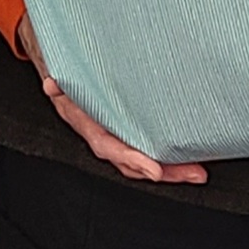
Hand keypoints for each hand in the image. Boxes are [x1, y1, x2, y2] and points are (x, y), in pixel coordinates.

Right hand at [25, 29, 201, 185]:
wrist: (65, 76)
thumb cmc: (68, 75)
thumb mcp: (62, 75)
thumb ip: (58, 82)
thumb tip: (51, 85)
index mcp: (87, 124)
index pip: (109, 147)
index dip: (131, 159)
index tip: (155, 170)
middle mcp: (104, 136)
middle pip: (133, 162)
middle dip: (163, 171)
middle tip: (192, 173)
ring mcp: (119, 136)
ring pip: (144, 160)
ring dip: (173, 169)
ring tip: (197, 172)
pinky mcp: (132, 132)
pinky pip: (149, 149)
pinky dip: (169, 157)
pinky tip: (190, 159)